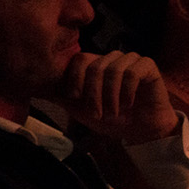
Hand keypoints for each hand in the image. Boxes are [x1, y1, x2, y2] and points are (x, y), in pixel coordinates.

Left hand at [58, 51, 179, 145]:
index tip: (75, 98)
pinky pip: (133, 73)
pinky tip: (128, 104)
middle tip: (98, 114)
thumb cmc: (112, 119)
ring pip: (114, 70)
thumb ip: (63, 97)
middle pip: (95, 66)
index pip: (80, 59)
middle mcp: (113, 59)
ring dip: (111, 96)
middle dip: (93, 94)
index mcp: (97, 65)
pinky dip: (127, 92)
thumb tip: (39, 87)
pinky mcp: (148, 66)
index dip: (76, 78)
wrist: (142, 130)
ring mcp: (132, 60)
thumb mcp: (81, 109)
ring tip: (114, 112)